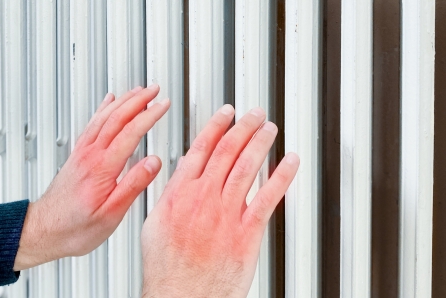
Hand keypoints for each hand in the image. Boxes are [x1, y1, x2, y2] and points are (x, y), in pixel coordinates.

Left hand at [13, 85, 169, 269]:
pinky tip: (108, 102)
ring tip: (138, 91)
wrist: (44, 230)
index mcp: (102, 168)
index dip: (150, 115)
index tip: (163, 105)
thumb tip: (153, 162)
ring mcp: (82, 153)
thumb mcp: (111, 214)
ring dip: (123, 100)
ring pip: (104, 117)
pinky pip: (92, 124)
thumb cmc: (75, 227)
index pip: (131, 132)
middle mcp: (90, 155)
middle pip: (117, 117)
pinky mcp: (78, 156)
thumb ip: (133, 185)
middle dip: (138, 100)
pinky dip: (103, 109)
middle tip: (155, 89)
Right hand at [141, 105, 298, 296]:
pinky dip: (281, 177)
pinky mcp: (247, 233)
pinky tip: (289, 162)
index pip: (200, 149)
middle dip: (243, 127)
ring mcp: (226, 215)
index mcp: (179, 195)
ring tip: (269, 128)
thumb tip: (181, 176)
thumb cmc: (167, 270)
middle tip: (254, 114)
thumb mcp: (155, 226)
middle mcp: (204, 199)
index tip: (226, 113)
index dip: (216, 126)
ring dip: (261, 143)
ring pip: (247, 167)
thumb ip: (171, 196)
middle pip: (227, 152)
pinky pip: (268, 198)